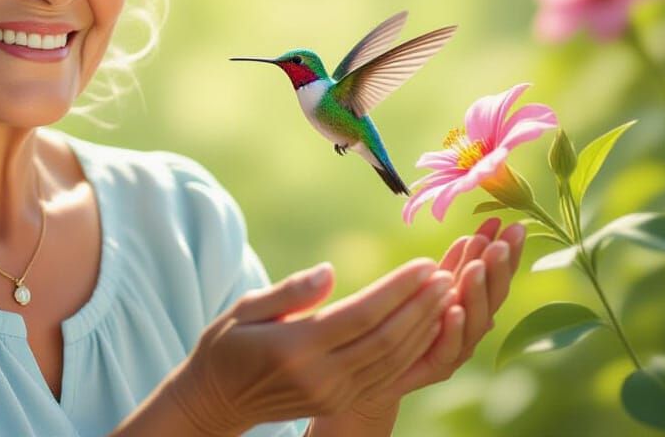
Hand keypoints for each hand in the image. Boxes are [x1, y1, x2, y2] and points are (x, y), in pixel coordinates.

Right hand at [164, 257, 456, 434]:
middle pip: (386, 339)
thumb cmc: (227, 345)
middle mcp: (320, 376)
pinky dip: (412, 348)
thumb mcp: (245, 308)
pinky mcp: (339, 401)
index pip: (362, 314)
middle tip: (447, 274)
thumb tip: (329, 271)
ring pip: (393, 359)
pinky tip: (426, 324)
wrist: (218, 399)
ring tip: (445, 293)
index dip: (399, 289)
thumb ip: (290, 291)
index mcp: (296, 348)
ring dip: (424, 326)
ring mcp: (332, 393)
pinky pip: (386, 374)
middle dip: (421, 306)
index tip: (425, 263)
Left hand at [349, 217, 526, 418]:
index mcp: (473, 303)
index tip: (511, 223)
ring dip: (477, 292)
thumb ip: (454, 264)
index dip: (507, 251)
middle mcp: (472, 326)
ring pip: (476, 321)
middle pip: (493, 296)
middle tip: (500, 242)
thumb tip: (476, 233)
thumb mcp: (432, 286)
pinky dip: (454, 328)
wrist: (377, 368)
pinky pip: (449, 348)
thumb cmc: (408, 321)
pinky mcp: (438, 367)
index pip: (495, 275)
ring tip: (477, 266)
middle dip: (499, 268)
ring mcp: (458, 348)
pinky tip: (454, 308)